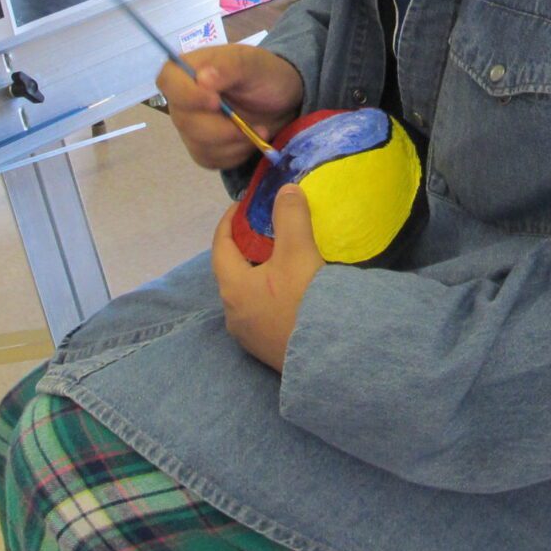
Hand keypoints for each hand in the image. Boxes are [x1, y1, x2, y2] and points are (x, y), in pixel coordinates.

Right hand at [157, 43, 303, 169]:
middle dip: (223, 128)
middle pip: (184, 121)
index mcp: (188, 69)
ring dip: (235, 142)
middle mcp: (183, 99)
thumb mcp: (253, 63)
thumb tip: (202, 78)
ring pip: (199, 144)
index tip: (216, 103)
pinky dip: (235, 154)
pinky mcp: (202, 148)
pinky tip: (250, 140)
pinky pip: (210, 159)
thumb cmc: (264, 75)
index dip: (187, 95)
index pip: (168, 81)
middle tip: (258, 126)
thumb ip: (228, 66)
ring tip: (260, 130)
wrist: (280, 101)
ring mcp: (190, 126)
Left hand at [211, 186, 324, 372]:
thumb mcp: (298, 251)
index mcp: (233, 287)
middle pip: (233, 271)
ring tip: (283, 258)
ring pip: (249, 294)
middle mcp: (234, 314)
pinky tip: (294, 292)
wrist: (329, 359)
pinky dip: (272, 294)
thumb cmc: (305, 302)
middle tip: (267, 229)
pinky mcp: (268, 350)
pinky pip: (263, 313)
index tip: (242, 205)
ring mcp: (250, 336)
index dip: (229, 221)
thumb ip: (290, 216)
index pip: (220, 246)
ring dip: (260, 273)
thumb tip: (286, 191)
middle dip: (247, 247)